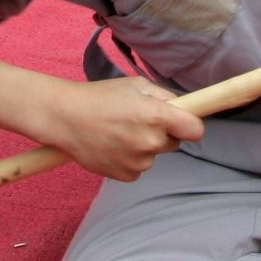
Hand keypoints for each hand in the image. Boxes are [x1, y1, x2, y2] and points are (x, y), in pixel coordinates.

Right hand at [39, 77, 204, 181]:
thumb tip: (184, 107)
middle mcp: (150, 141)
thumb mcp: (136, 85)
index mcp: (156, 115)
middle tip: (137, 121)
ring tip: (118, 132)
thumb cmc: (100, 97)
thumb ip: (164, 96)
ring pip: (153, 156)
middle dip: (162, 133)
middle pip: (173, 143)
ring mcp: (138, 161)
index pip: (195, 130)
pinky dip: (129, 159)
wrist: (65, 118)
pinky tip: (112, 146)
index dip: (192, 125)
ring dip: (143, 147)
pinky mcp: (126, 175)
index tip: (185, 123)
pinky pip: (138, 168)